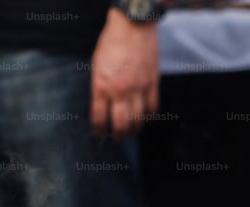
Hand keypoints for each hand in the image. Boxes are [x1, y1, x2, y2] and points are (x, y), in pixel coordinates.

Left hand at [90, 8, 160, 139]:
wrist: (133, 26)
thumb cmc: (112, 42)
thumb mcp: (96, 65)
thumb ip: (100, 87)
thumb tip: (103, 105)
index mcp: (101, 86)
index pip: (98, 118)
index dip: (98, 130)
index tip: (99, 133)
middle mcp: (119, 92)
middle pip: (120, 125)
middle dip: (118, 136)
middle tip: (117, 138)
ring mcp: (138, 89)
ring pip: (138, 121)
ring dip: (134, 130)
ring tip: (131, 131)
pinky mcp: (153, 84)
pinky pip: (153, 109)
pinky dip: (149, 116)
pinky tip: (145, 117)